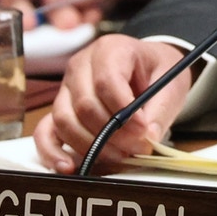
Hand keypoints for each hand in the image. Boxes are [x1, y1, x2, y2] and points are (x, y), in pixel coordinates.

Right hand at [33, 34, 190, 173]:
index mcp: (110, 49)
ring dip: (92, 145)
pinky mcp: (60, 109)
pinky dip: (53, 152)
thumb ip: (160, 110)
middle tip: (138, 147)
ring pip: (65, 121)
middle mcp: (81, 66)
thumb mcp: (171, 83)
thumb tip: (147, 138)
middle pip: (85, 105)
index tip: (144, 130)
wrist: (148, 69)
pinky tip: (69, 166)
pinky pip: (45, 132)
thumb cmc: (157, 71)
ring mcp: (66, 88)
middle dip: (112, 133)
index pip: (107, 81)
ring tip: (120, 155)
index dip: (124, 111)